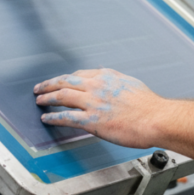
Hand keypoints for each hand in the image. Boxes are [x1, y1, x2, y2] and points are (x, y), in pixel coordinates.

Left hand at [35, 68, 163, 148]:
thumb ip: (116, 81)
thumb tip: (110, 79)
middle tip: (40, 88)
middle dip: (50, 84)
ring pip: (62, 96)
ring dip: (47, 98)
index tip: (60, 81)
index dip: (66, 78)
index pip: (80, 74)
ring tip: (39, 100)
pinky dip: (54, 117)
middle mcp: (97, 86)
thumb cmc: (148, 105)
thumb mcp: (131, 83)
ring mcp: (93, 102)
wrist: (155, 118)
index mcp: (107, 76)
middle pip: (66, 81)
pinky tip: (47, 118)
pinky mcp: (91, 120)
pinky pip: (66, 117)